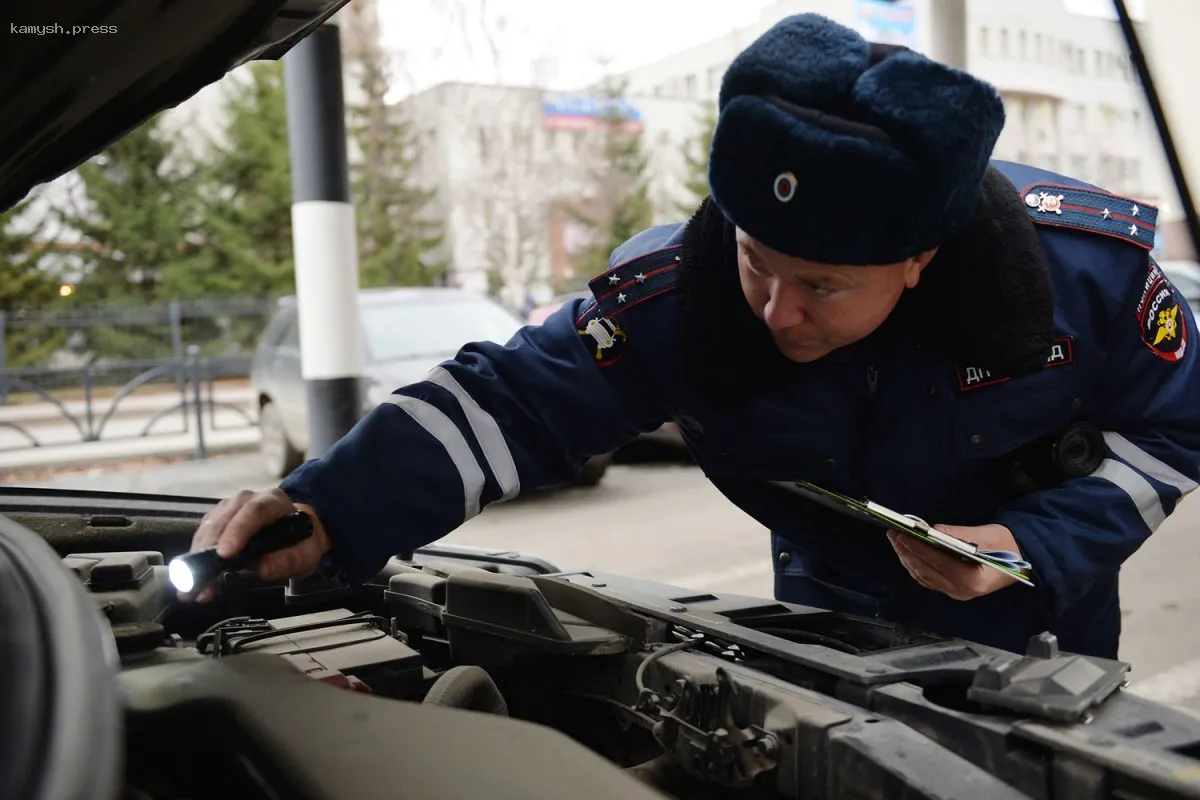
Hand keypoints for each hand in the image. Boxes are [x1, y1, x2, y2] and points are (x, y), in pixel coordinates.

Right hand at [179, 488, 331, 602]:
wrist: (295, 533)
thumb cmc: (299, 541)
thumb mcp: (304, 554)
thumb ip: (288, 561)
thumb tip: (264, 569)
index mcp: (272, 502)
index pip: (254, 512)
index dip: (237, 531)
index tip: (225, 554)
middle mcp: (247, 500)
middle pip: (225, 519)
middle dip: (211, 550)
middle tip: (203, 578)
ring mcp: (229, 508)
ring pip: (208, 528)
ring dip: (199, 557)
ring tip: (196, 585)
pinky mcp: (216, 520)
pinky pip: (202, 536)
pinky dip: (197, 558)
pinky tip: (195, 579)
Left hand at [887, 523, 1020, 600]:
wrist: (1022, 560)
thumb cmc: (1007, 547)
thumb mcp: (986, 535)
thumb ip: (958, 534)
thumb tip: (931, 529)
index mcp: (972, 580)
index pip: (936, 561)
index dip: (916, 547)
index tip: (901, 533)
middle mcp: (961, 591)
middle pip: (925, 571)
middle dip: (906, 552)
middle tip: (892, 534)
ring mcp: (956, 594)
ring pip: (923, 577)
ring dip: (907, 559)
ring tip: (896, 542)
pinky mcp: (953, 591)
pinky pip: (928, 580)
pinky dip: (915, 566)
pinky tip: (907, 554)